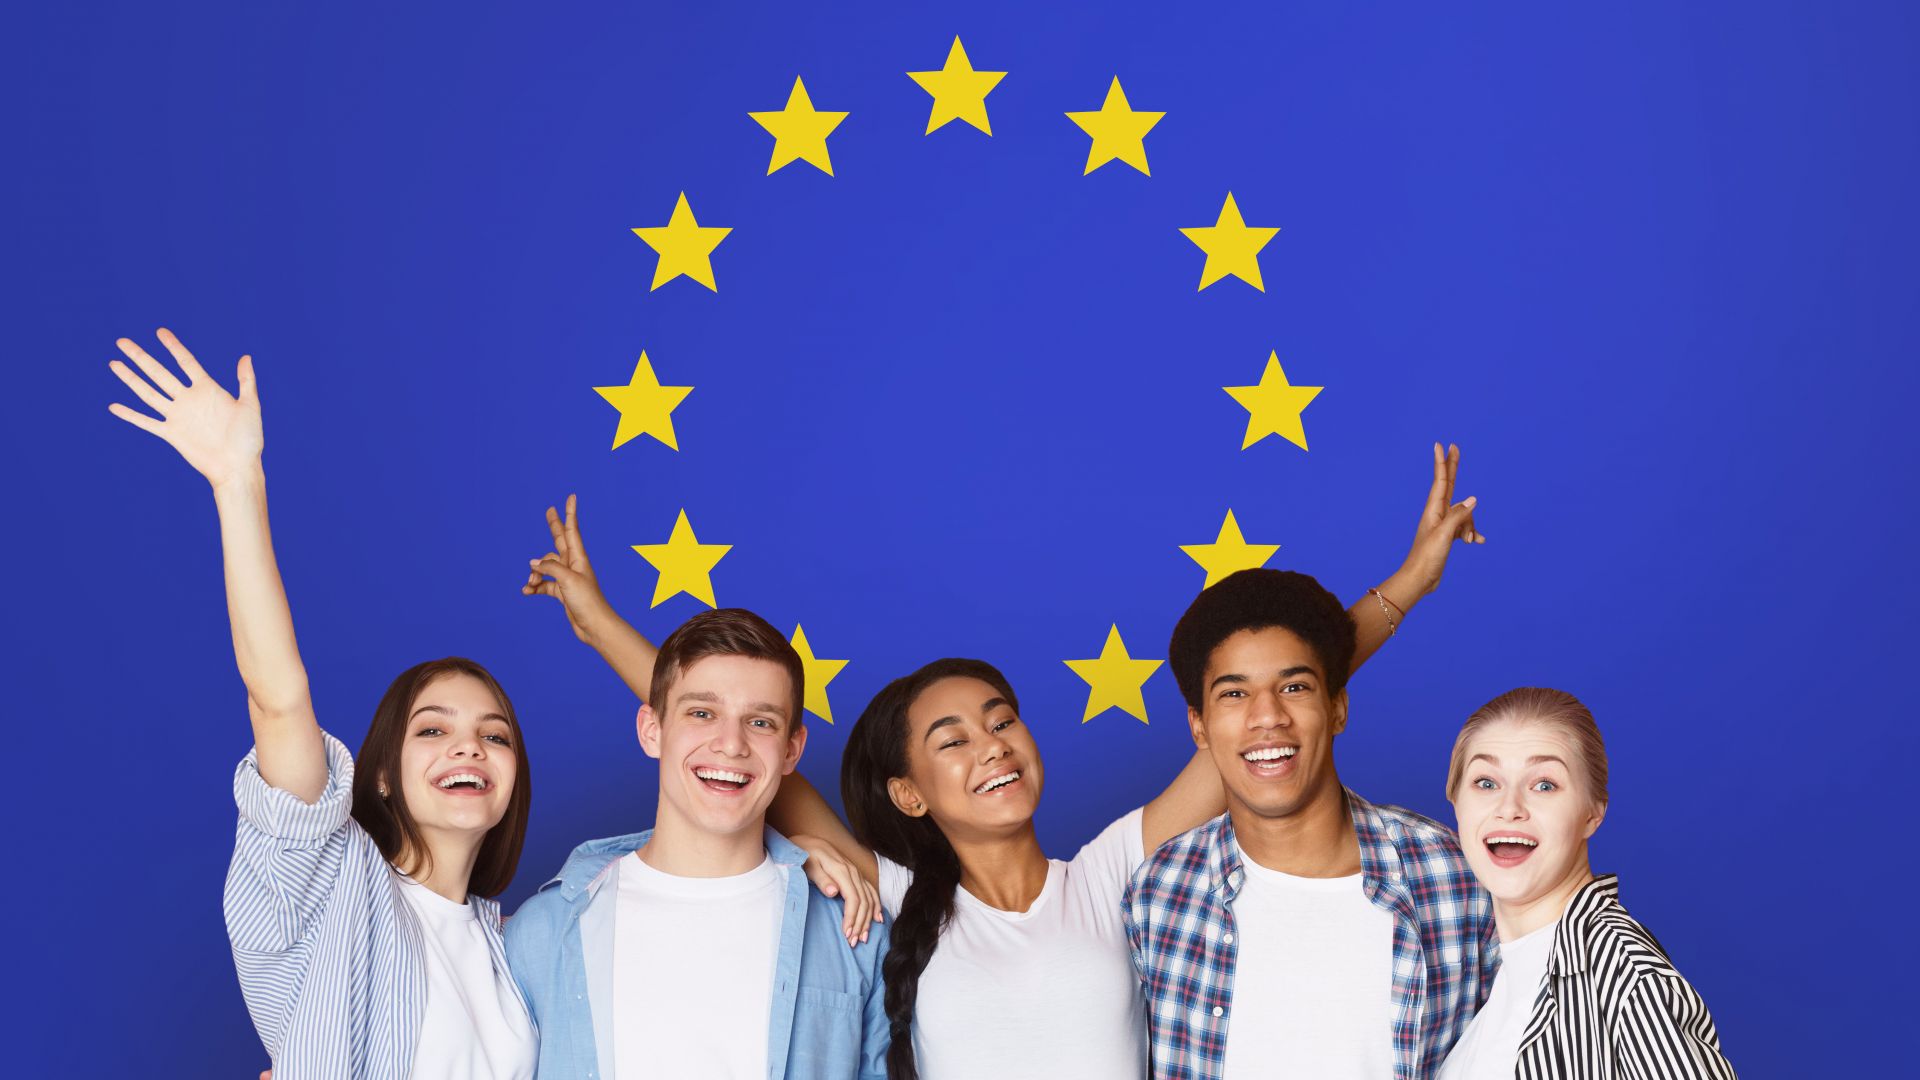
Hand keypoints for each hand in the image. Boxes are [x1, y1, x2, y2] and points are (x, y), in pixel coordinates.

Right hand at [107, 329, 262, 489]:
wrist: (237, 467)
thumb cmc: (248, 439)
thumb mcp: (250, 406)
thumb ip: (246, 381)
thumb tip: (246, 357)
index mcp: (208, 389)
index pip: (185, 362)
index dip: (173, 346)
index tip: (160, 332)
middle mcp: (189, 399)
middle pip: (159, 373)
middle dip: (140, 357)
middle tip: (122, 342)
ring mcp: (178, 416)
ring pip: (148, 393)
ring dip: (130, 379)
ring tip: (114, 363)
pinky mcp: (171, 434)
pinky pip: (147, 422)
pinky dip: (131, 415)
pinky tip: (114, 406)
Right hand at [524, 494, 613, 644]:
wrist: (593, 625)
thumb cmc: (586, 600)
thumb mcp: (567, 580)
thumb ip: (549, 568)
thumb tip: (533, 563)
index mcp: (578, 558)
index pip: (572, 531)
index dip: (570, 514)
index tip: (571, 497)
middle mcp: (573, 565)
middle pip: (559, 541)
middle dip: (554, 526)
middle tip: (549, 510)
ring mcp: (567, 578)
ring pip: (545, 567)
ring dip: (535, 574)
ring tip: (530, 584)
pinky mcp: (562, 592)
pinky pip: (544, 584)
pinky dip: (535, 586)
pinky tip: (527, 591)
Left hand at [792, 834, 882, 945]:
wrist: (807, 843)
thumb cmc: (805, 856)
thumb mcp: (808, 866)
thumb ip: (821, 879)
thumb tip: (834, 892)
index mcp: (842, 871)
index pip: (853, 898)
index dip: (852, 917)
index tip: (846, 934)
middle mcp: (853, 872)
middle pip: (863, 901)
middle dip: (860, 923)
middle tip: (854, 942)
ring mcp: (856, 873)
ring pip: (869, 898)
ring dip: (868, 919)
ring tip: (864, 936)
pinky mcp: (856, 875)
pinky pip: (871, 891)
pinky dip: (876, 906)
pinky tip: (878, 918)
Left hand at [1399, 442, 1484, 596]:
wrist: (1420, 579)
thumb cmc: (1428, 557)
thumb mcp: (1444, 534)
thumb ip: (1459, 515)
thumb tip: (1473, 499)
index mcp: (1433, 510)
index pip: (1440, 480)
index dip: (1442, 462)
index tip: (1441, 444)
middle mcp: (1437, 513)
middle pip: (1449, 485)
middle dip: (1453, 467)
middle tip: (1455, 447)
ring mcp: (1442, 524)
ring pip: (1464, 513)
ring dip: (1471, 525)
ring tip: (1467, 540)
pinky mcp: (1447, 535)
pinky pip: (1464, 528)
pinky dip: (1471, 533)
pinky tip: (1477, 541)